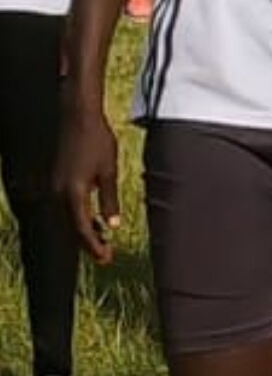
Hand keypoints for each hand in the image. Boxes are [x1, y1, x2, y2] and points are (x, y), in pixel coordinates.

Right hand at [55, 99, 120, 263]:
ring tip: (104, 241)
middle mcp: (58, 193)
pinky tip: (95, 220)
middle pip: (72, 227)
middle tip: (107, 257)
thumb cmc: (97, 141)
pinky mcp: (56, 180)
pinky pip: (66, 206)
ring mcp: (54, 187)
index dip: (94, 246)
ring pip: (68, 218)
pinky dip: (79, 216)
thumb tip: (112, 227)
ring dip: (85, 230)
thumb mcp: (109, 171)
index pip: (82, 229)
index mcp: (72, 193)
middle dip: (89, 243)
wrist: (78, 117)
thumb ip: (109, 200)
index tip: (106, 258)